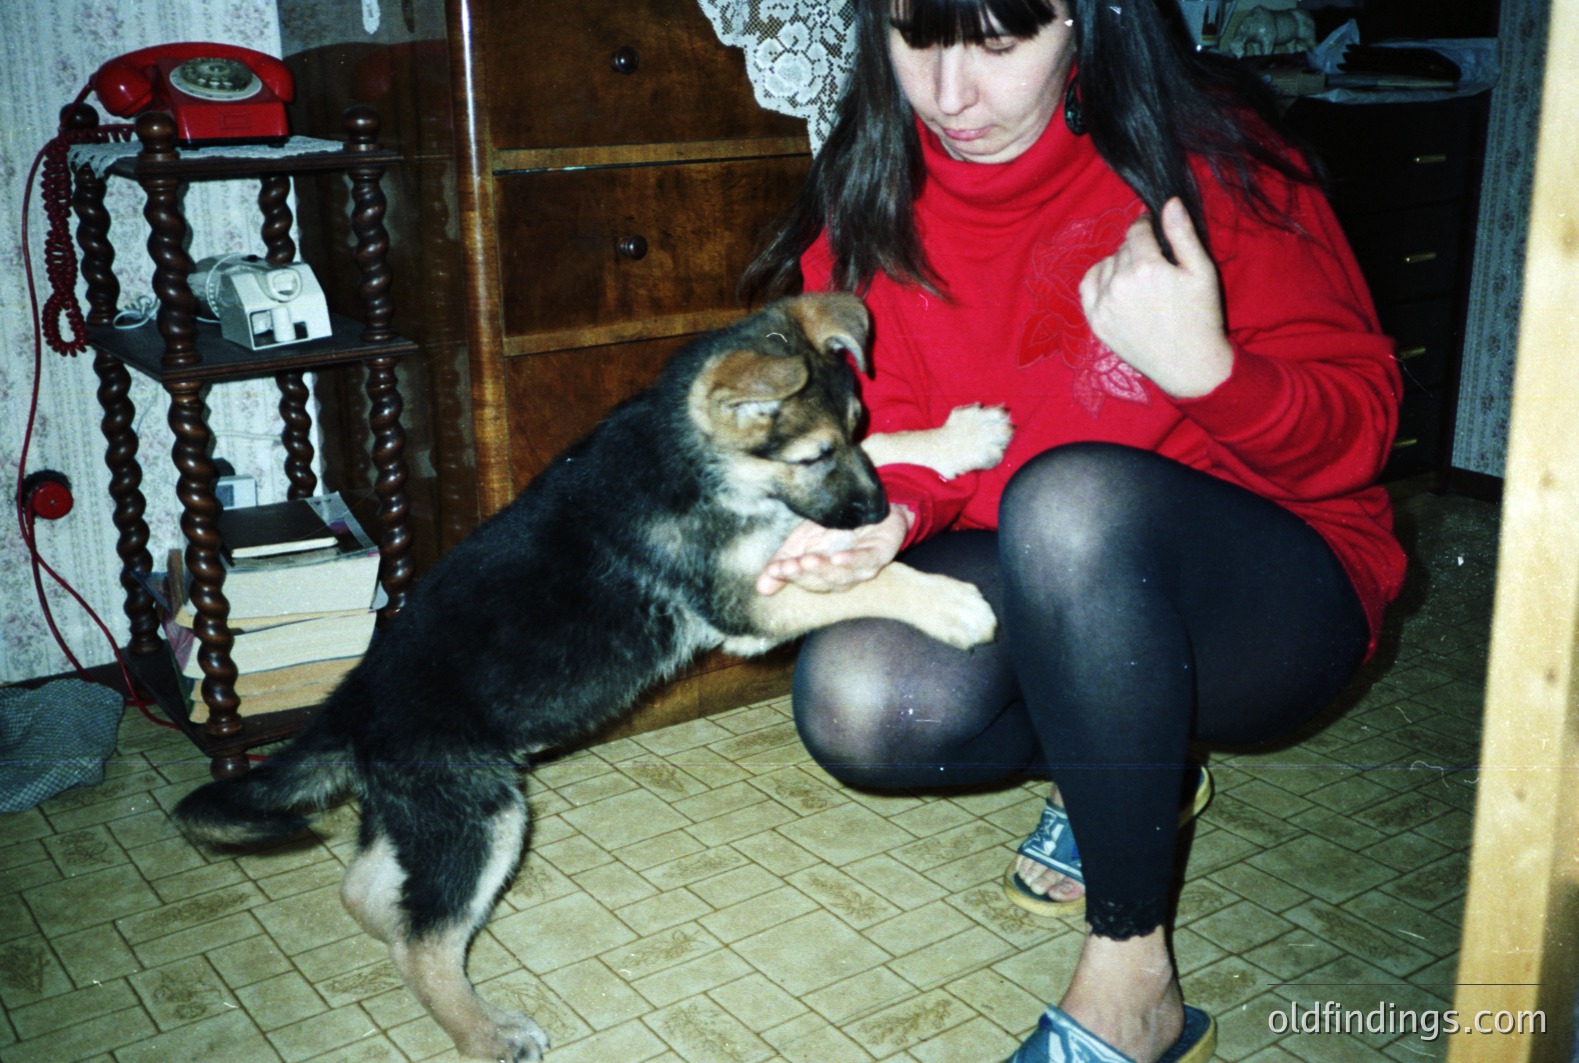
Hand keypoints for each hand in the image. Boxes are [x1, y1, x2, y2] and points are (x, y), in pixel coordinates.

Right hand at [755, 506, 911, 594]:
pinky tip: (837, 557)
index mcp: (824, 575)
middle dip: (804, 574)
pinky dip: (851, 560)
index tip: (774, 569)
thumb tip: (760, 588)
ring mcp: (863, 568)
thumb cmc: (836, 526)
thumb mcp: (803, 540)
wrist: (871, 506)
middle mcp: (843, 576)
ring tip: (808, 560)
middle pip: (822, 581)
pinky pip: (865, 560)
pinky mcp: (880, 554)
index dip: (789, 576)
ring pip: (842, 575)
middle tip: (788, 566)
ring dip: (824, 569)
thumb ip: (784, 561)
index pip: (804, 580)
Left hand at [1080, 197, 1234, 398]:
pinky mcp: (1095, 322)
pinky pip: (1087, 285)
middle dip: (1138, 248)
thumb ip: (1183, 234)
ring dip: (1120, 264)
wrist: (1188, 364)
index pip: (1137, 230)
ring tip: (1140, 278)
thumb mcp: (1202, 271)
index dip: (1146, 224)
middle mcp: (1120, 284)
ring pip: (1107, 265)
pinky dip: (1099, 278)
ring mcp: (1104, 304)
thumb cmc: (1200, 316)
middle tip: (1155, 263)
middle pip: (1123, 248)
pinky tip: (1115, 282)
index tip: (1153, 226)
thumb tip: (1169, 202)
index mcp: (1147, 268)